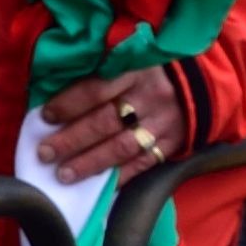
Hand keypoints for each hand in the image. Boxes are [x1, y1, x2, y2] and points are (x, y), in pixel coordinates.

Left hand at [35, 61, 199, 183]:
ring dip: (90, 163)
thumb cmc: (151, 69)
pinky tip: (99, 186)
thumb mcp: (130, 59)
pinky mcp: (173, 144)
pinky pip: (143, 164)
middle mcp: (149, 98)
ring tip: (64, 175)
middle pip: (105, 122)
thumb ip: (101, 72)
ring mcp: (163, 124)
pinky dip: (120, 176)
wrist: (200, 84)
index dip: (69, 104)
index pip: (96, 90)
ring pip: (121, 147)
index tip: (45, 116)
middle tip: (45, 153)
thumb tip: (55, 89)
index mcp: (135, 71)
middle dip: (72, 140)